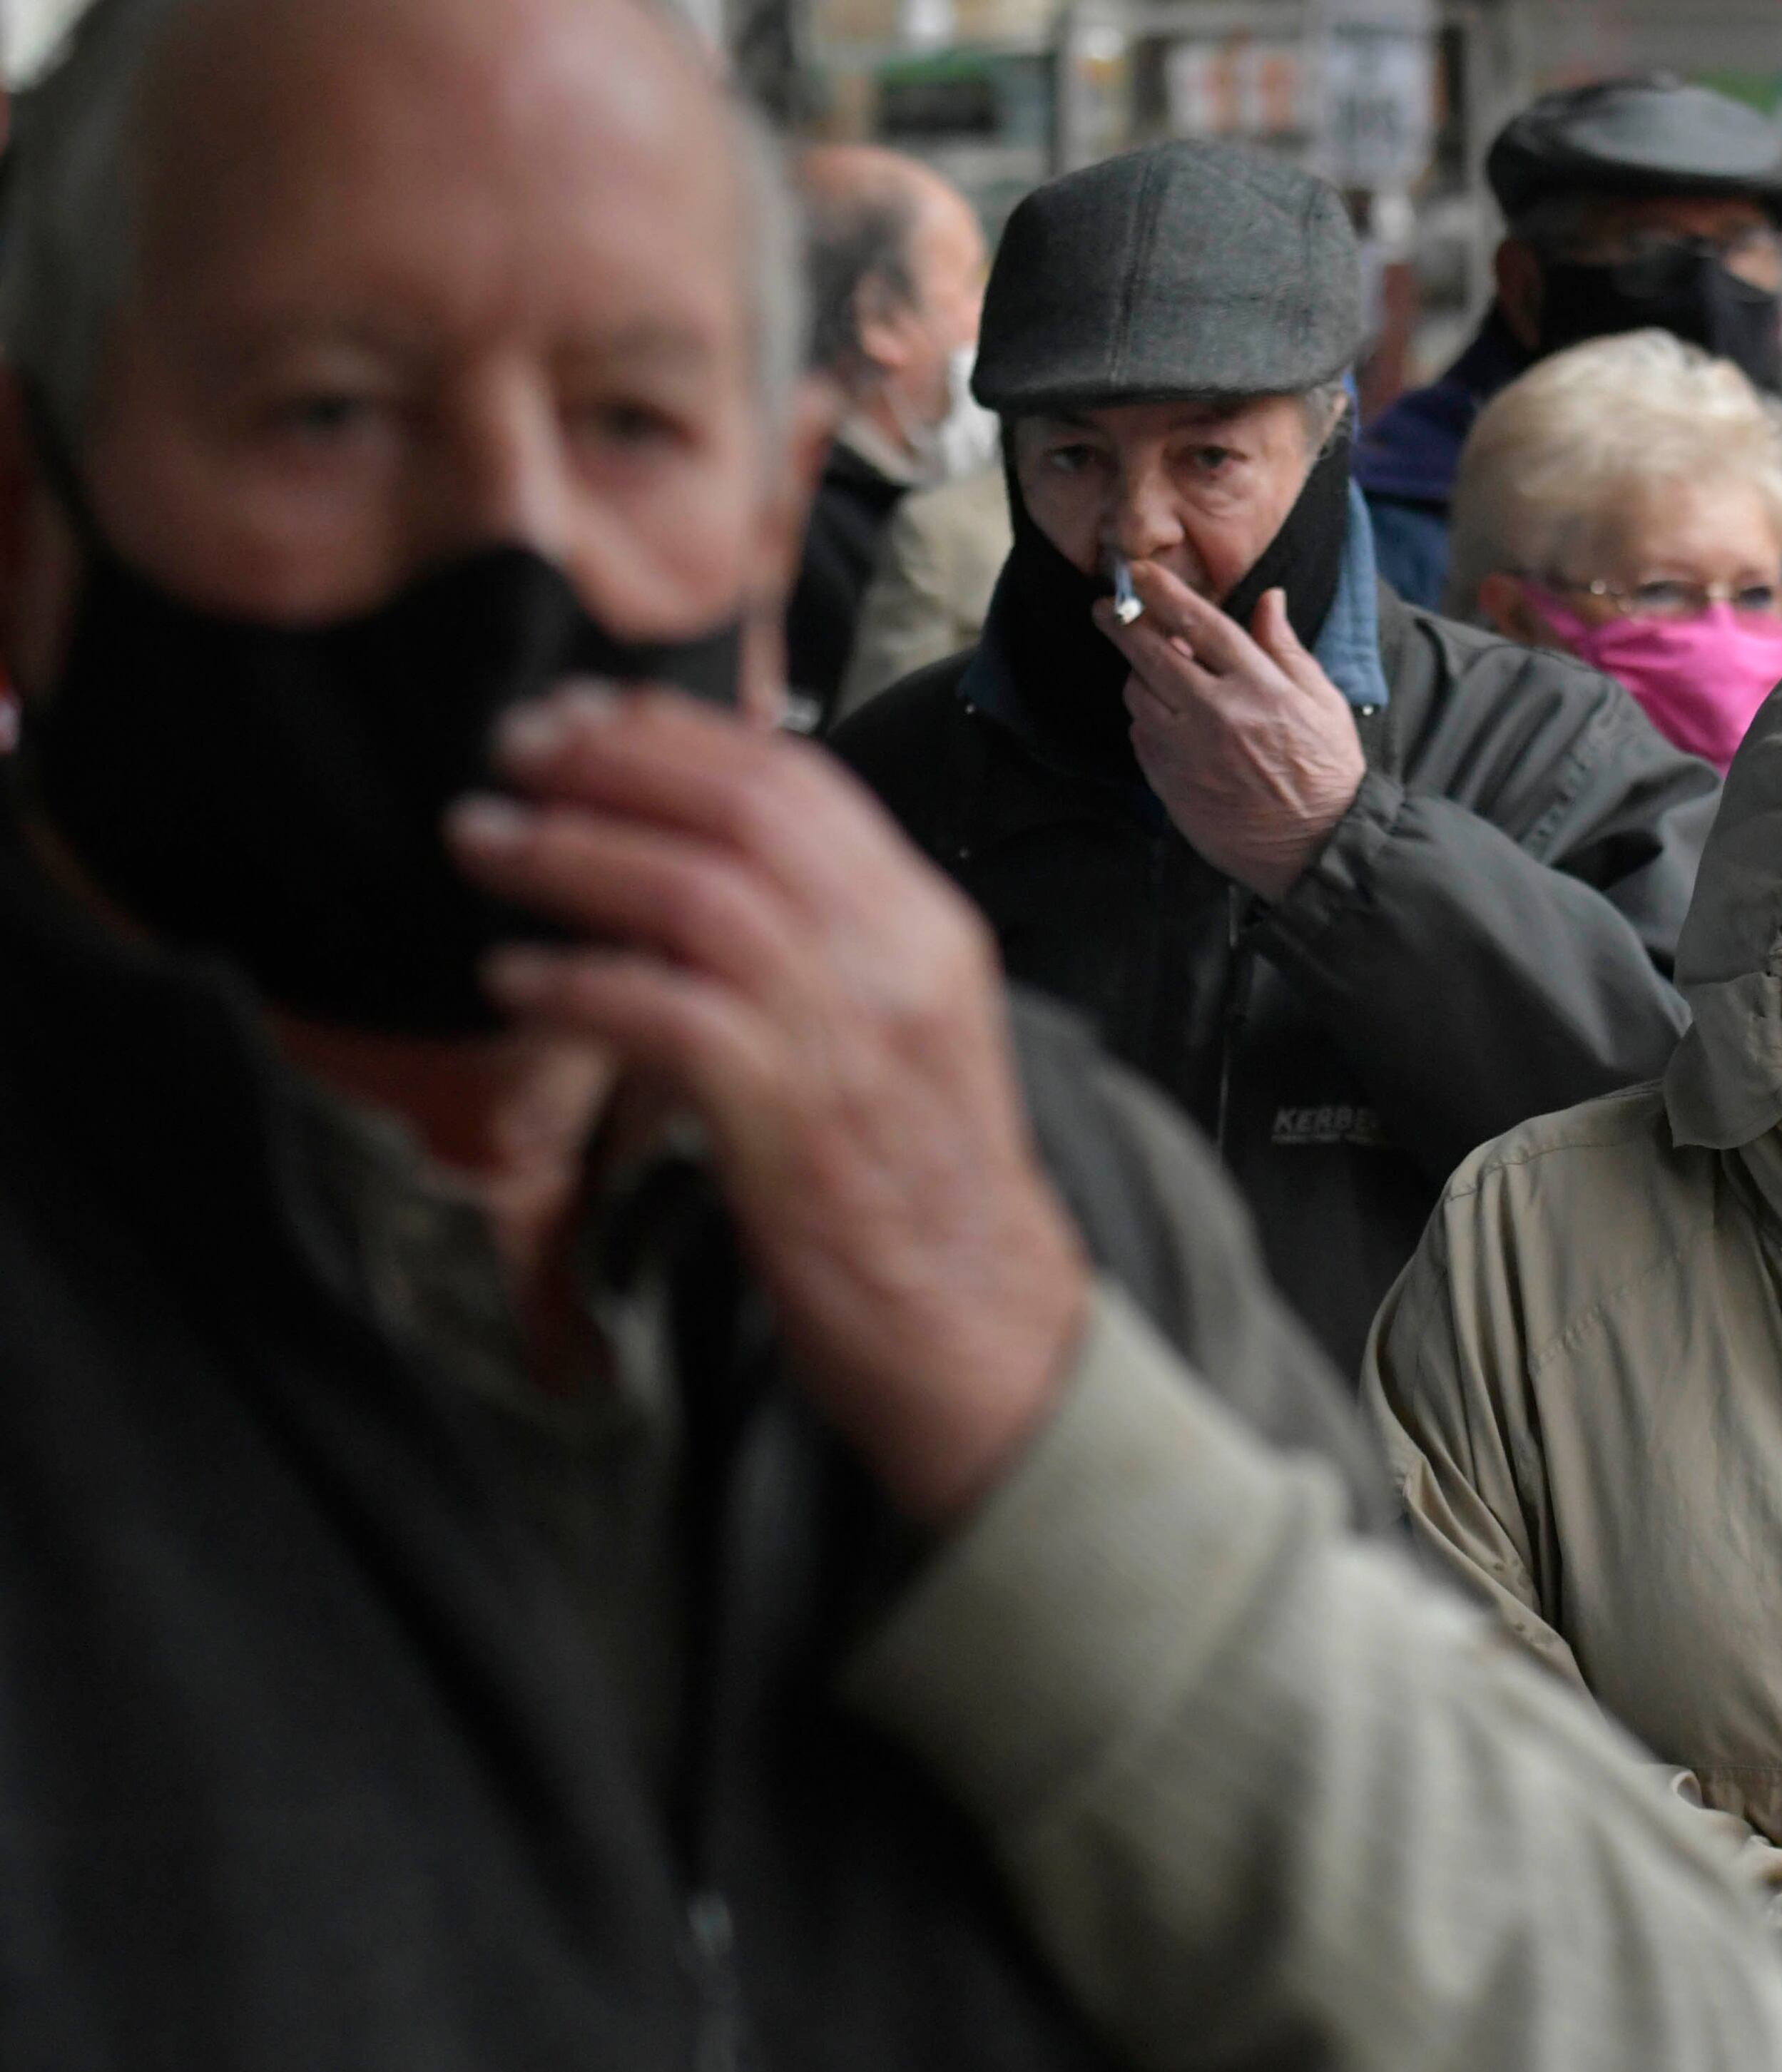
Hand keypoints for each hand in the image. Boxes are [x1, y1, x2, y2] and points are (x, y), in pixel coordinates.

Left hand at [448, 683, 1090, 1528]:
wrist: (982, 1331)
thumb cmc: (920, 1190)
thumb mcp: (899, 1033)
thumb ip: (822, 945)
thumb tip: (691, 870)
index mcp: (927, 929)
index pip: (802, 782)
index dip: (678, 734)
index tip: (586, 715)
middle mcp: (896, 965)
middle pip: (743, 815)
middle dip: (612, 766)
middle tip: (513, 750)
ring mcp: (848, 1041)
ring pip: (694, 896)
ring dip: (569, 857)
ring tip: (484, 843)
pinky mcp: (790, 1123)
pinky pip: (662, 1015)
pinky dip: (576, 984)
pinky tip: (515, 980)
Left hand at [1105, 559, 1366, 901]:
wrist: (1317, 849)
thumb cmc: (1327, 773)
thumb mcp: (1324, 702)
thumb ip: (1287, 649)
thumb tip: (1269, 599)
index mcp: (1259, 688)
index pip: (1199, 624)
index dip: (1163, 592)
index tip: (1140, 573)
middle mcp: (1217, 715)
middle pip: (1152, 653)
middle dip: (1122, 623)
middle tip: (1107, 608)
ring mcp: (1188, 752)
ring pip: (1138, 695)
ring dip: (1138, 675)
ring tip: (1152, 673)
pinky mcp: (1171, 784)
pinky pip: (1140, 737)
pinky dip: (1145, 720)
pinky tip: (1163, 719)